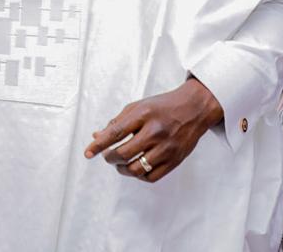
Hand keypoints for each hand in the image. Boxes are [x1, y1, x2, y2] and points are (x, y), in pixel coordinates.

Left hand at [84, 77, 222, 182]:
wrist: (194, 109)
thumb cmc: (163, 106)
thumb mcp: (138, 106)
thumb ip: (117, 122)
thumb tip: (97, 136)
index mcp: (144, 115)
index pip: (115, 133)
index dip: (99, 144)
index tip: (88, 153)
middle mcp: (155, 132)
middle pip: (124, 153)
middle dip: (110, 157)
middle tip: (107, 156)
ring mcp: (166, 148)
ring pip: (137, 168)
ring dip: (122, 169)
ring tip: (119, 164)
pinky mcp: (175, 160)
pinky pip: (152, 177)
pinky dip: (139, 176)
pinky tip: (135, 168)